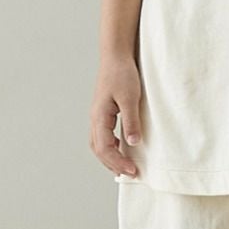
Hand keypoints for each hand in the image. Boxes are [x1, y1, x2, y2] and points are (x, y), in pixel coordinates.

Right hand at [89, 54, 143, 177]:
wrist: (115, 55)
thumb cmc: (122, 73)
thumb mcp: (130, 97)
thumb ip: (131, 121)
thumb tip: (132, 144)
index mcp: (99, 117)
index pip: (105, 149)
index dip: (118, 163)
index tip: (133, 171)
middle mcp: (95, 119)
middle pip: (99, 150)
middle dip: (114, 165)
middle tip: (131, 174)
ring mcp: (97, 115)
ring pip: (99, 144)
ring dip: (110, 157)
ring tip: (125, 166)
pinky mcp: (103, 111)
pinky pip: (103, 135)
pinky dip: (110, 146)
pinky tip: (122, 147)